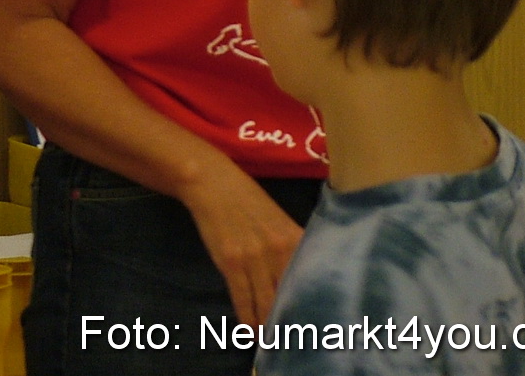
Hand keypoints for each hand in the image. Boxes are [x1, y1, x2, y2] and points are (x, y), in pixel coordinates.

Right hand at [180, 165, 305, 326]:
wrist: (211, 183)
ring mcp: (255, 257)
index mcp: (296, 239)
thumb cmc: (246, 199)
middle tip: (292, 338)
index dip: (310, 306)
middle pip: (290, 297)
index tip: (312, 324)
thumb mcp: (278, 220)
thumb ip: (292, 247)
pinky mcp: (231, 262)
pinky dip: (247, 318)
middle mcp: (280, 251)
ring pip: (267, 303)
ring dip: (268, 326)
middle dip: (291, 321)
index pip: (310, 282)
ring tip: (270, 340)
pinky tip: (249, 331)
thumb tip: (303, 277)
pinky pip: (243, 298)